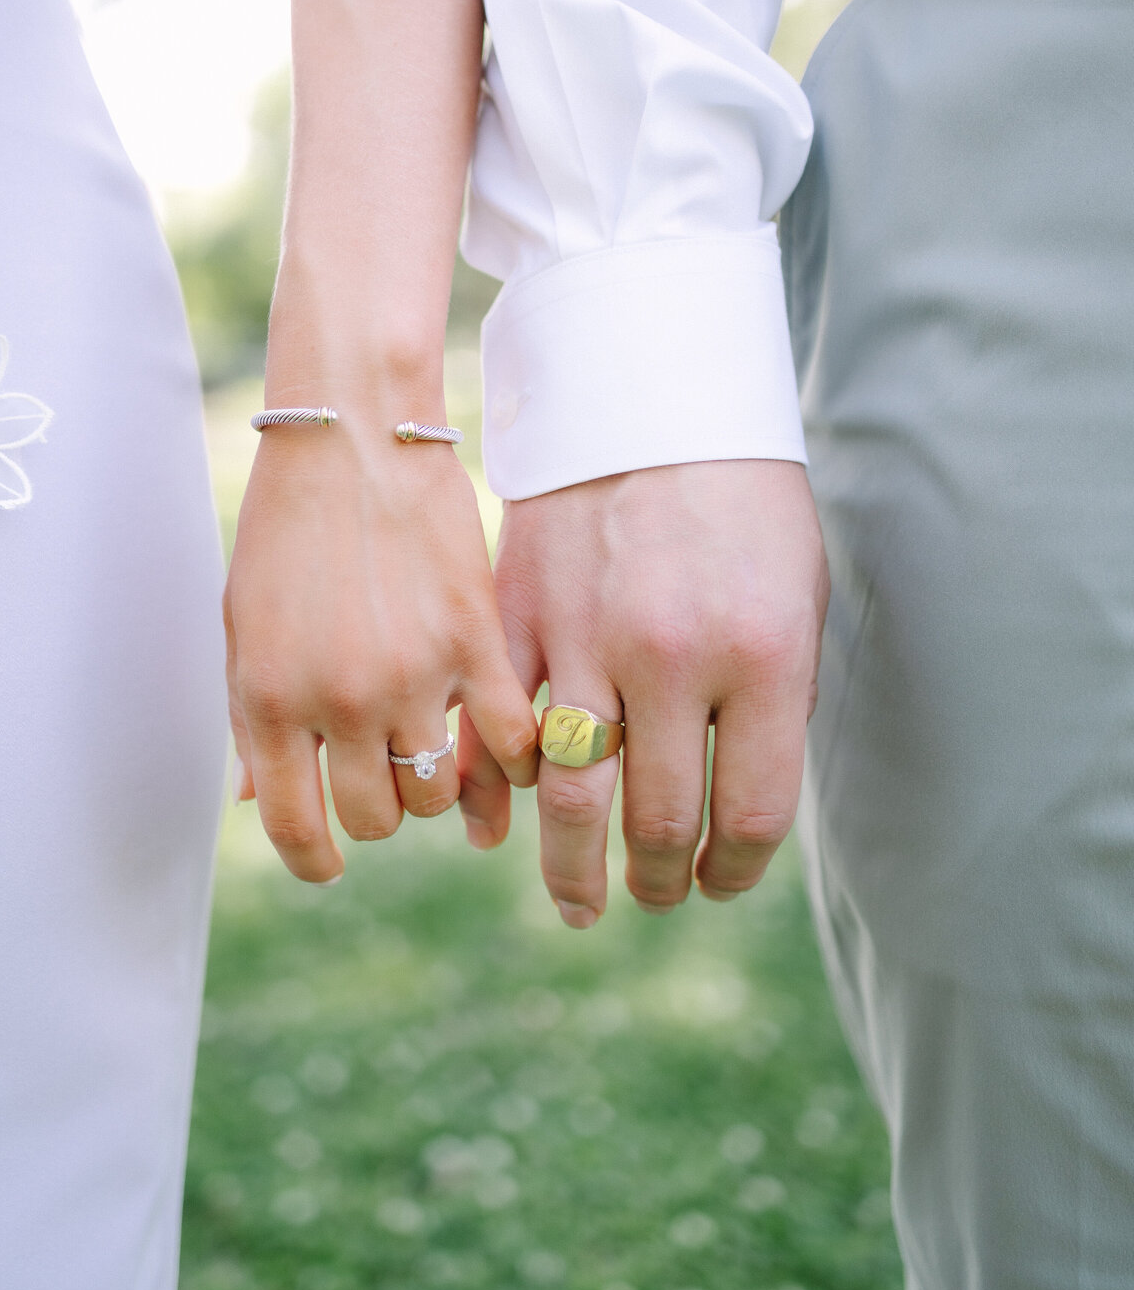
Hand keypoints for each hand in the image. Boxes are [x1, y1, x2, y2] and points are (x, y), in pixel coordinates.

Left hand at [224, 409, 538, 882]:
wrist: (354, 436)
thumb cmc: (288, 528)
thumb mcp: (245, 626)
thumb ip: (253, 719)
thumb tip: (257, 803)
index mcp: (272, 700)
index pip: (296, 827)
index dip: (314, 861)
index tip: (329, 864)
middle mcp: (342, 700)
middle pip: (378, 817)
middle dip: (378, 809)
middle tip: (383, 775)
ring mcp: (415, 675)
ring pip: (440, 789)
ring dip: (435, 782)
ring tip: (430, 744)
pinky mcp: (476, 641)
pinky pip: (509, 740)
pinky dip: (509, 758)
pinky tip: (500, 744)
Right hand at [459, 461, 827, 923]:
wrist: (647, 389)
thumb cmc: (741, 497)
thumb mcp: (793, 593)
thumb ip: (775, 699)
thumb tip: (735, 802)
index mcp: (762, 657)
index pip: (752, 815)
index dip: (735, 870)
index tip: (718, 883)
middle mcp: (673, 659)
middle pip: (658, 822)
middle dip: (656, 882)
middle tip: (652, 897)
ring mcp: (586, 638)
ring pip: (569, 797)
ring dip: (573, 870)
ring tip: (581, 900)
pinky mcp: (517, 615)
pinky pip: (498, 731)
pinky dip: (496, 792)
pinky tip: (503, 824)